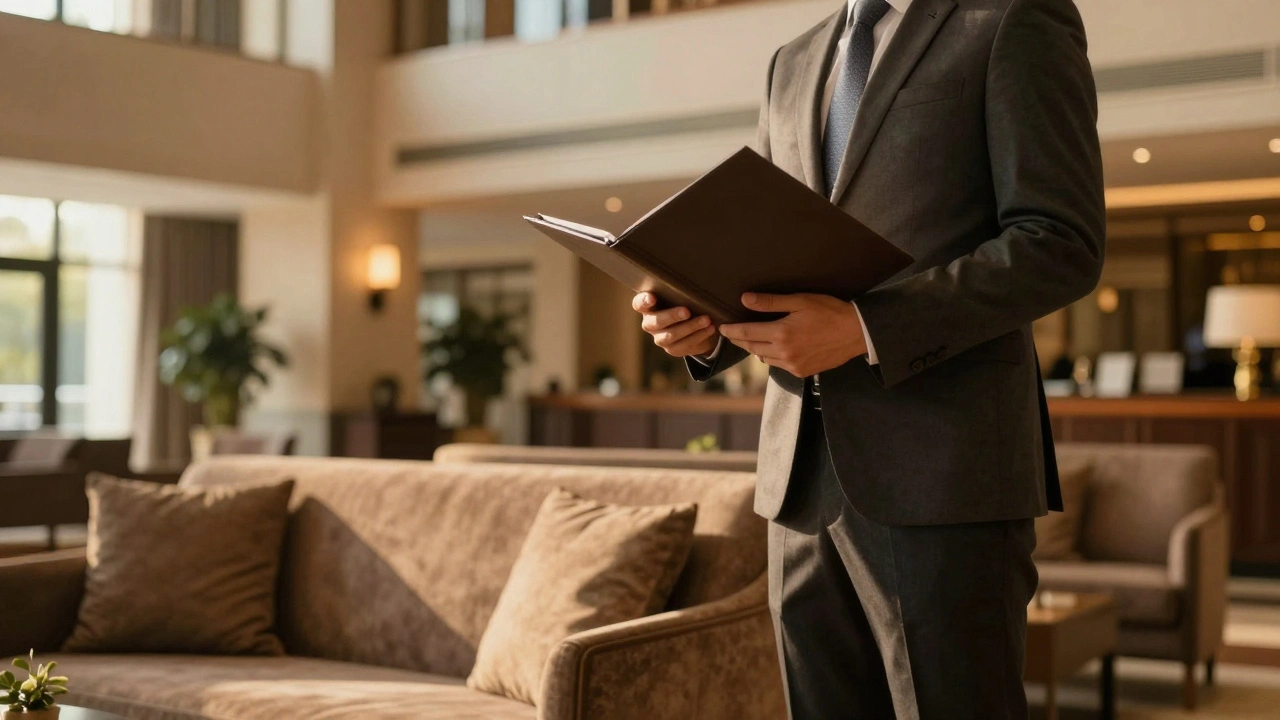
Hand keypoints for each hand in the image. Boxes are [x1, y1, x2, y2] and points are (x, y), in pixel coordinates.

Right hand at [632, 293, 718, 357]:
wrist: (696, 325)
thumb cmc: (685, 302)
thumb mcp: (681, 295)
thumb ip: (680, 290)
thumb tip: (695, 278)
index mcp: (648, 307)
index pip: (639, 304)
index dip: (644, 301)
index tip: (652, 298)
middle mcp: (650, 324)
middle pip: (655, 322)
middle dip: (672, 316)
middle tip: (687, 311)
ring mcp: (660, 338)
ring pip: (671, 335)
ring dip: (690, 327)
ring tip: (706, 320)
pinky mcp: (672, 349)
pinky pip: (684, 345)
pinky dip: (699, 336)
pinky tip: (710, 329)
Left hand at [719, 292, 867, 376]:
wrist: (856, 333)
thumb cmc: (830, 312)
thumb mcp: (800, 301)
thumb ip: (771, 302)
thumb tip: (745, 299)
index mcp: (781, 334)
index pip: (747, 333)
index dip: (732, 330)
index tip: (722, 328)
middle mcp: (784, 353)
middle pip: (752, 347)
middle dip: (740, 339)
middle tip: (731, 333)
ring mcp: (793, 365)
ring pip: (764, 358)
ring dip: (756, 348)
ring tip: (753, 337)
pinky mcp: (802, 372)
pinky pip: (778, 365)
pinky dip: (772, 356)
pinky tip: (774, 347)